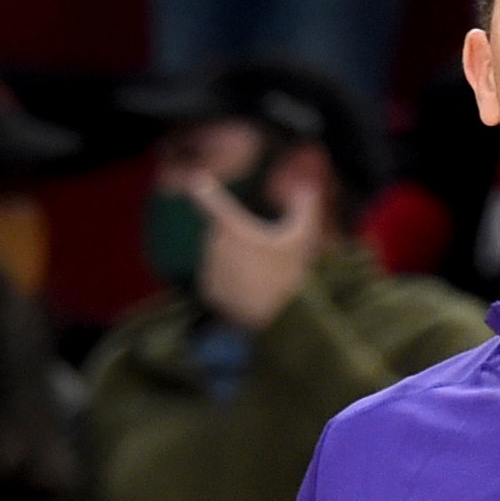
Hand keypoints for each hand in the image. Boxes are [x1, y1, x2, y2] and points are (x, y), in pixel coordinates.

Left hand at [191, 174, 320, 331]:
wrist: (277, 320)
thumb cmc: (289, 275)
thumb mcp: (302, 237)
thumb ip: (304, 207)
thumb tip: (305, 187)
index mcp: (234, 228)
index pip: (210, 200)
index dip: (202, 189)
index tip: (195, 180)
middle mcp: (215, 245)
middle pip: (219, 231)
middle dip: (235, 236)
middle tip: (262, 253)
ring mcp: (209, 268)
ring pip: (217, 254)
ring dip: (232, 258)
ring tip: (257, 273)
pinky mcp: (208, 288)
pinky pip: (216, 276)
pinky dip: (227, 278)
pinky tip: (247, 287)